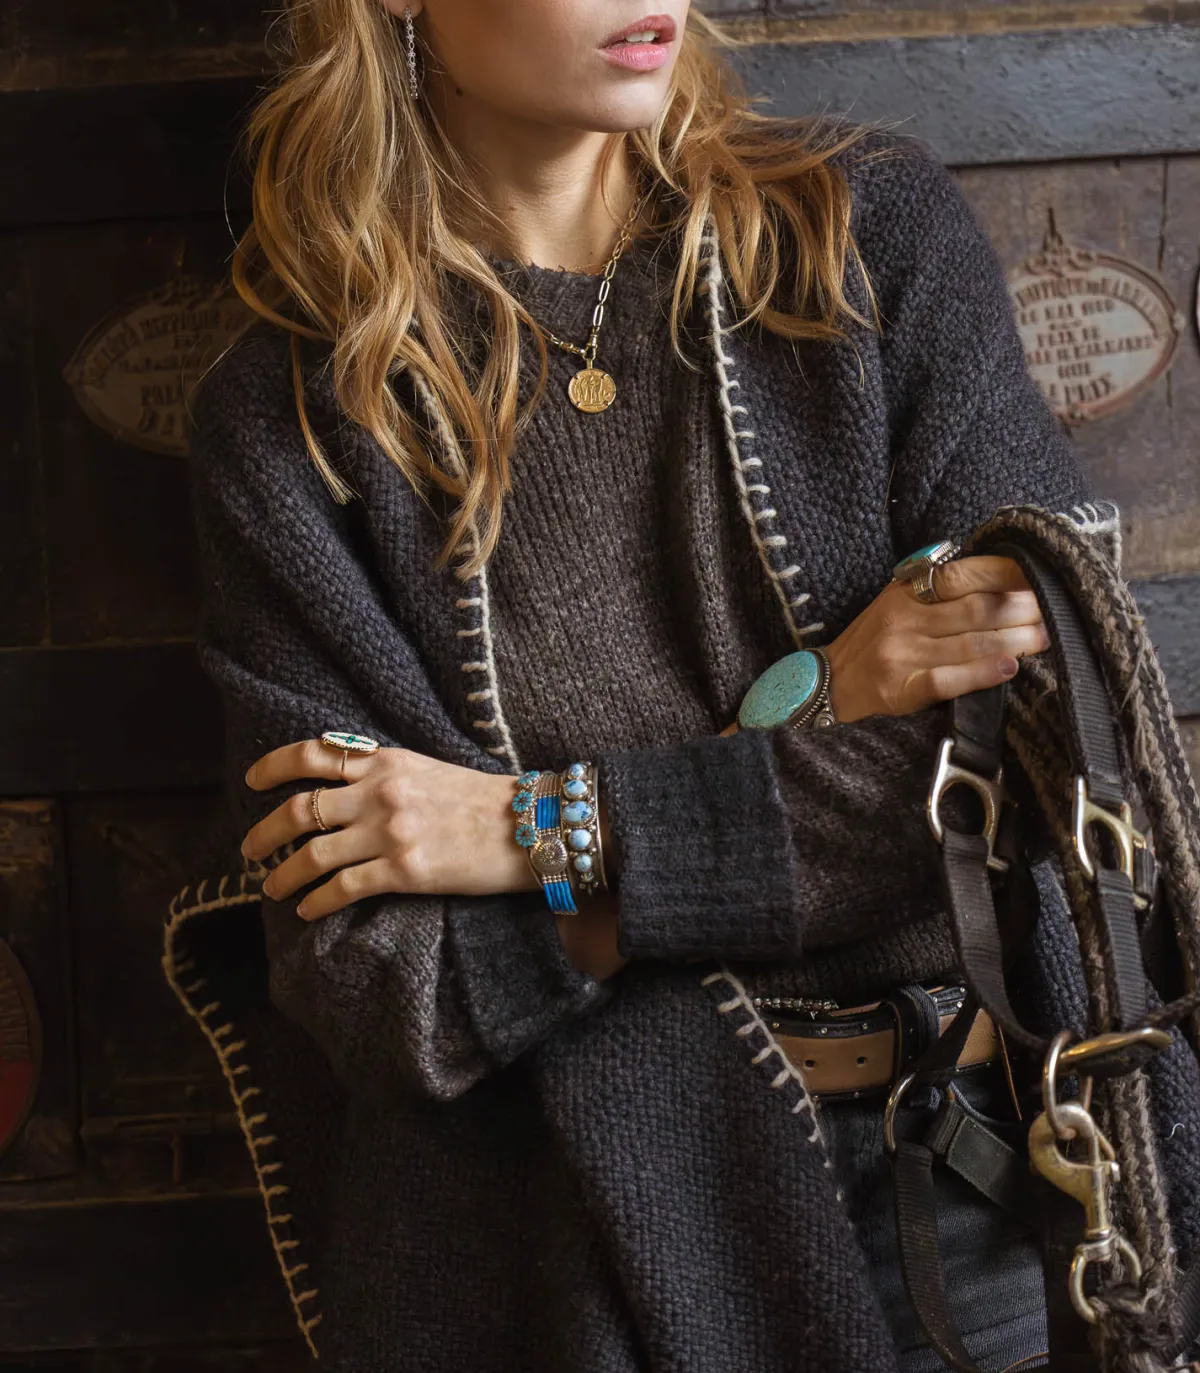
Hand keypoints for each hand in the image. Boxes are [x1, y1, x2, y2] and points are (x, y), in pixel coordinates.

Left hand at [240, 738, 538, 919]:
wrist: (530, 825)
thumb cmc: (483, 799)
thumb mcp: (427, 768)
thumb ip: (383, 773)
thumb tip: (343, 787)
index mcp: (386, 760)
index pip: (313, 754)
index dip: (272, 767)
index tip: (252, 782)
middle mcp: (380, 792)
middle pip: (300, 810)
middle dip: (265, 833)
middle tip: (249, 851)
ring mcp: (390, 832)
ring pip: (313, 854)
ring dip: (283, 875)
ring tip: (271, 888)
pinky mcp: (405, 871)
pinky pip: (344, 888)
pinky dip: (317, 901)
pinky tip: (308, 910)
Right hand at [718, 555, 1046, 733]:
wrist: (823, 688)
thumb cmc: (870, 645)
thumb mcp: (895, 605)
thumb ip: (936, 591)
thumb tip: (1001, 580)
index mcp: (905, 593)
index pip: (965, 575)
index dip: (1008, 576)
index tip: (1042, 578)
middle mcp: (904, 619)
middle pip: (977, 608)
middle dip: (1023, 609)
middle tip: (1057, 610)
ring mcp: (901, 654)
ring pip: (971, 642)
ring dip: (1016, 640)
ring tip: (1047, 637)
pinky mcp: (900, 690)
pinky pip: (949, 679)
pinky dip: (982, 674)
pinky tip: (1009, 670)